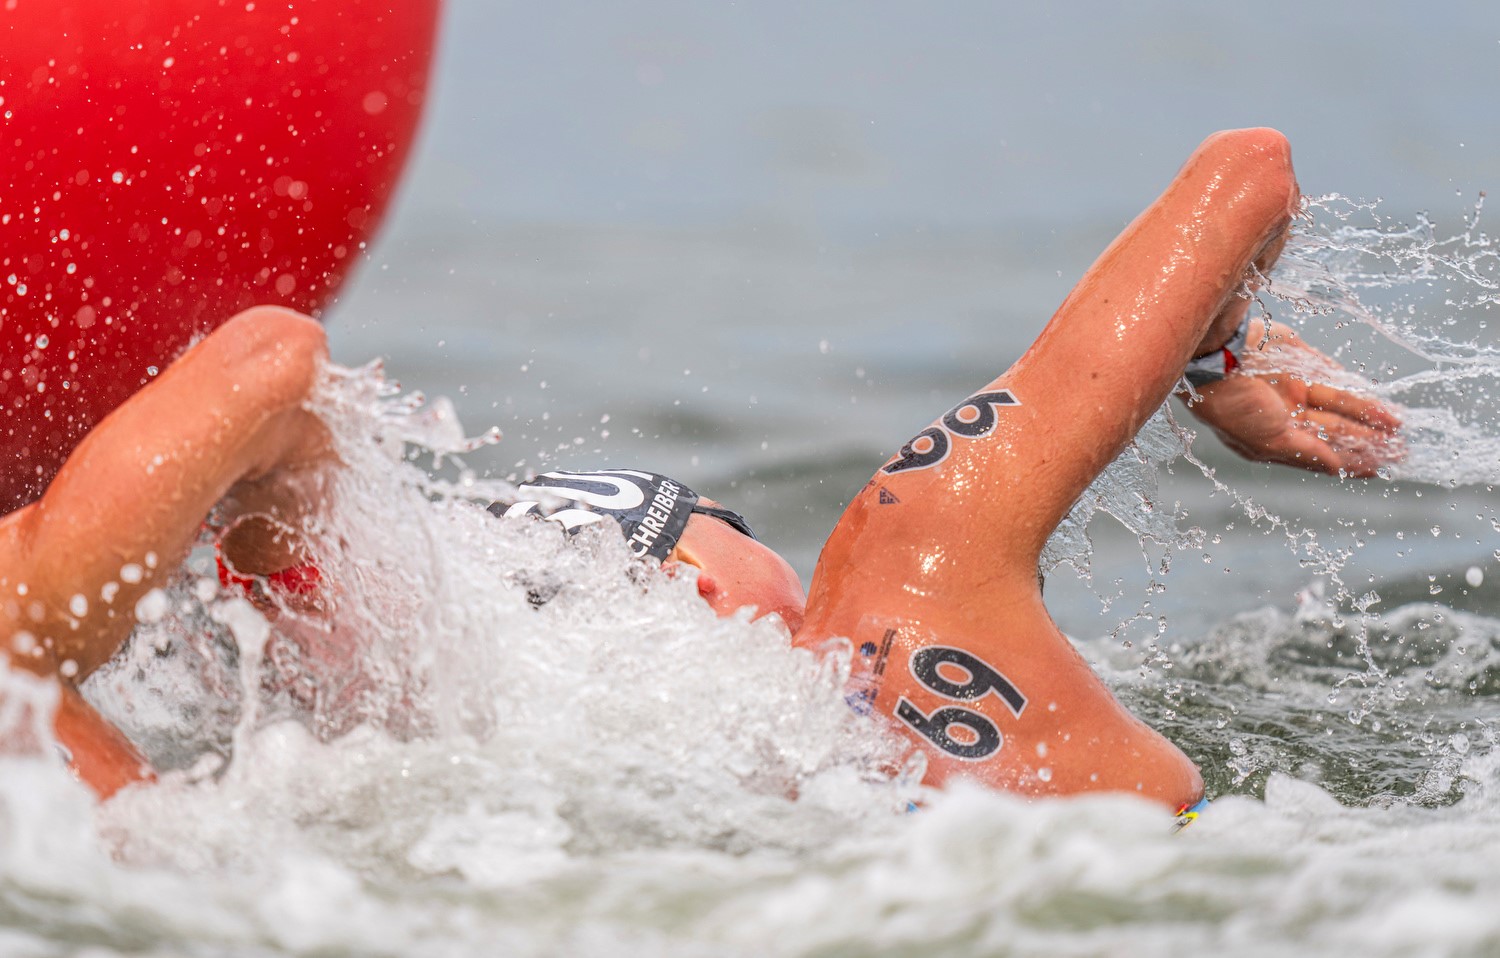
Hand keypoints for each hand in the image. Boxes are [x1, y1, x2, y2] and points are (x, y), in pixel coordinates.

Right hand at [1182, 320, 1403, 476]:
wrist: (1217, 357)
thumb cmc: (1231, 406)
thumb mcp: (1270, 441)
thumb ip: (1308, 453)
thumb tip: (1339, 468)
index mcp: (1270, 439)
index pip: (1318, 453)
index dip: (1349, 462)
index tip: (1380, 469)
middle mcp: (1283, 415)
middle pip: (1334, 431)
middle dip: (1366, 442)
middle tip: (1400, 452)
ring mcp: (1292, 387)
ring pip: (1339, 407)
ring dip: (1369, 419)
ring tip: (1398, 429)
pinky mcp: (1301, 362)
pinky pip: (1336, 380)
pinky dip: (1358, 394)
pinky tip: (1382, 406)